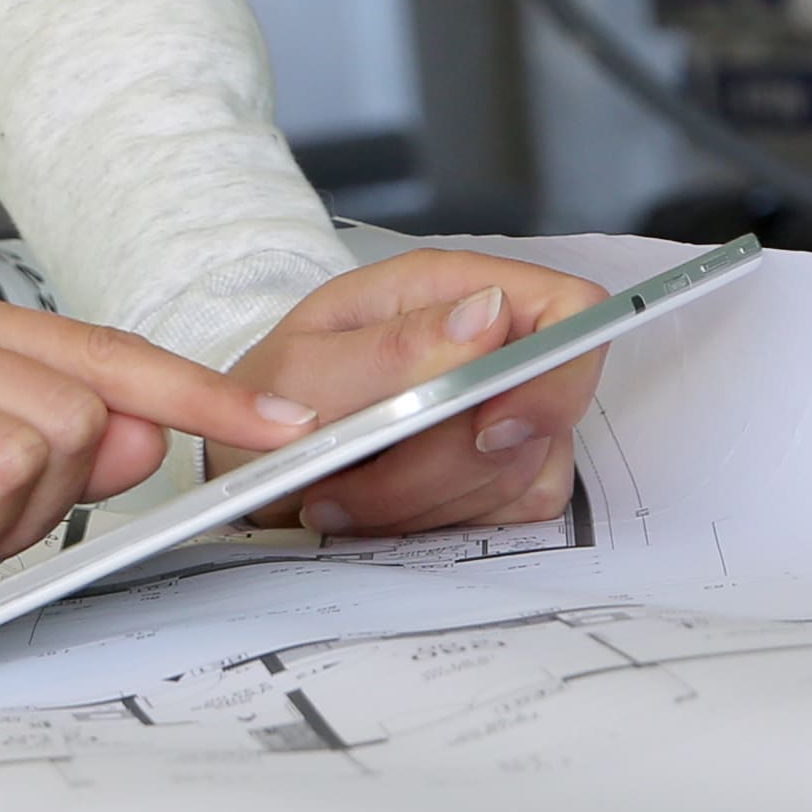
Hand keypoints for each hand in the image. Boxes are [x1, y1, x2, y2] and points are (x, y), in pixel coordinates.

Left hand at [216, 251, 610, 540]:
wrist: (243, 459)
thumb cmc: (268, 396)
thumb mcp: (303, 366)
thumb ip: (395, 346)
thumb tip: (490, 313)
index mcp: (445, 291)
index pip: (568, 310)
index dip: (552, 372)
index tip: (489, 430)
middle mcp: (487, 344)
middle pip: (543, 408)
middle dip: (450, 462)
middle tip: (362, 474)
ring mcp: (501, 409)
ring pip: (524, 469)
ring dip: (430, 498)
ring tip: (345, 493)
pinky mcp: (500, 471)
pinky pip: (512, 510)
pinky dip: (446, 520)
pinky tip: (381, 510)